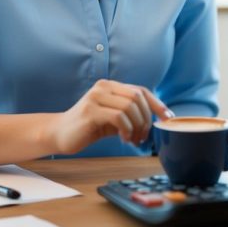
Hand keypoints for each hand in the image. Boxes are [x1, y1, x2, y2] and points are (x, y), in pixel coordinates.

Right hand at [49, 80, 172, 154]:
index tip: (167, 118)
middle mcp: (104, 87)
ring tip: (133, 140)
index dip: (157, 104)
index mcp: (111, 86)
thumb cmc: (88, 127)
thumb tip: (156, 119)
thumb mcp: (113, 118)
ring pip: (130, 107)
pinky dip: (126, 129)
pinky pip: (119, 117)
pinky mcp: (90, 111)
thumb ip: (130, 114)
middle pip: (138, 98)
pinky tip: (123, 139)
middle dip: (146, 119)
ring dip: (137, 127)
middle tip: (143, 137)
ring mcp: (96, 97)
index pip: (141, 91)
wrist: (59, 134)